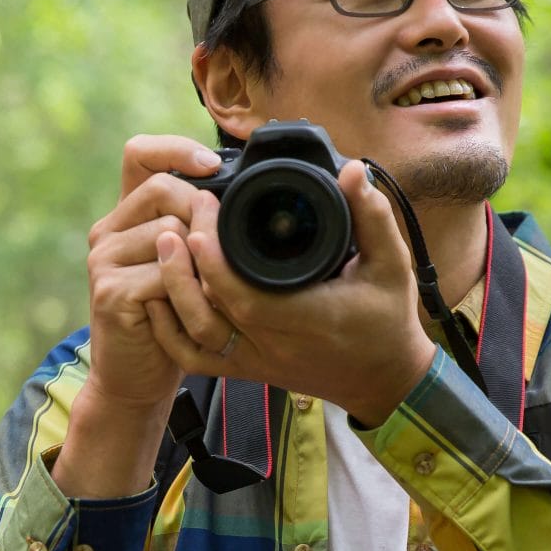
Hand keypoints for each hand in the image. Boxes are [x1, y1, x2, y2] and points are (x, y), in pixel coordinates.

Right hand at [78, 134, 225, 414]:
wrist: (137, 375)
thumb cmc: (172, 319)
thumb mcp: (187, 264)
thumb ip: (197, 226)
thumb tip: (240, 191)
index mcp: (126, 215)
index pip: (140, 153)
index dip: (176, 149)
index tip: (213, 165)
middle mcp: (107, 230)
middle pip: (164, 188)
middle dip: (203, 214)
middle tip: (222, 252)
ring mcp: (103, 259)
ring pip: (171, 232)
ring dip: (202, 261)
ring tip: (208, 290)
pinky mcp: (109, 290)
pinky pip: (165, 274)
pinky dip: (190, 291)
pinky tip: (193, 310)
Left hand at [144, 159, 438, 424]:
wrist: (383, 379)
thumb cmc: (388, 319)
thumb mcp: (392, 264)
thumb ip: (373, 216)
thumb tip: (353, 171)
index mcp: (308, 319)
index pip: (245, 296)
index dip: (215, 261)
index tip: (203, 217)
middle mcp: (275, 346)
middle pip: (210, 312)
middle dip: (186, 264)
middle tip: (180, 218)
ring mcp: (256, 362)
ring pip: (195, 337)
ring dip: (173, 292)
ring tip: (163, 245)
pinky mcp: (245, 370)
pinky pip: (194, 358)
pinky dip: (170, 331)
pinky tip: (158, 296)